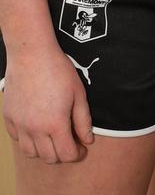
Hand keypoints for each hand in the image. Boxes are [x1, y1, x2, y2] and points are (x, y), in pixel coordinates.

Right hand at [3, 44, 93, 163]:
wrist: (32, 54)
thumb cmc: (58, 70)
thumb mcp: (78, 93)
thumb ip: (83, 120)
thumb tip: (87, 140)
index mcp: (55, 124)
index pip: (66, 155)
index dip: (76, 154)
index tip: (81, 149)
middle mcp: (35, 129)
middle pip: (48, 158)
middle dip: (61, 154)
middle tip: (68, 143)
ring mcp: (20, 125)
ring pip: (30, 153)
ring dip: (43, 150)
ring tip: (51, 138)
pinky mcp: (9, 118)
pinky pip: (17, 139)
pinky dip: (27, 139)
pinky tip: (35, 128)